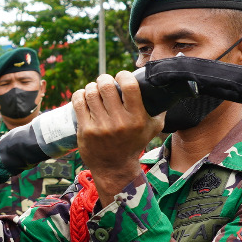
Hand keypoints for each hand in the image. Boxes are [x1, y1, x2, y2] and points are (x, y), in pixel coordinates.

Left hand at [74, 71, 162, 203]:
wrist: (115, 167)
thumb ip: (159, 109)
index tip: (121, 76)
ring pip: (91, 92)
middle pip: (106, 86)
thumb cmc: (134, 143)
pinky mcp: (85, 130)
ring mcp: (100, 126)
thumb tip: (162, 87)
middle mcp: (118, 122)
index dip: (123, 75)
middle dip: (104, 79)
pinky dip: (80, 95)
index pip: (129, 86)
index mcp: (136, 118)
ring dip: (92, 87)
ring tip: (95, 90)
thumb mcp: (153, 128)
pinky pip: (79, 102)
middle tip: (105, 82)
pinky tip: (85, 96)